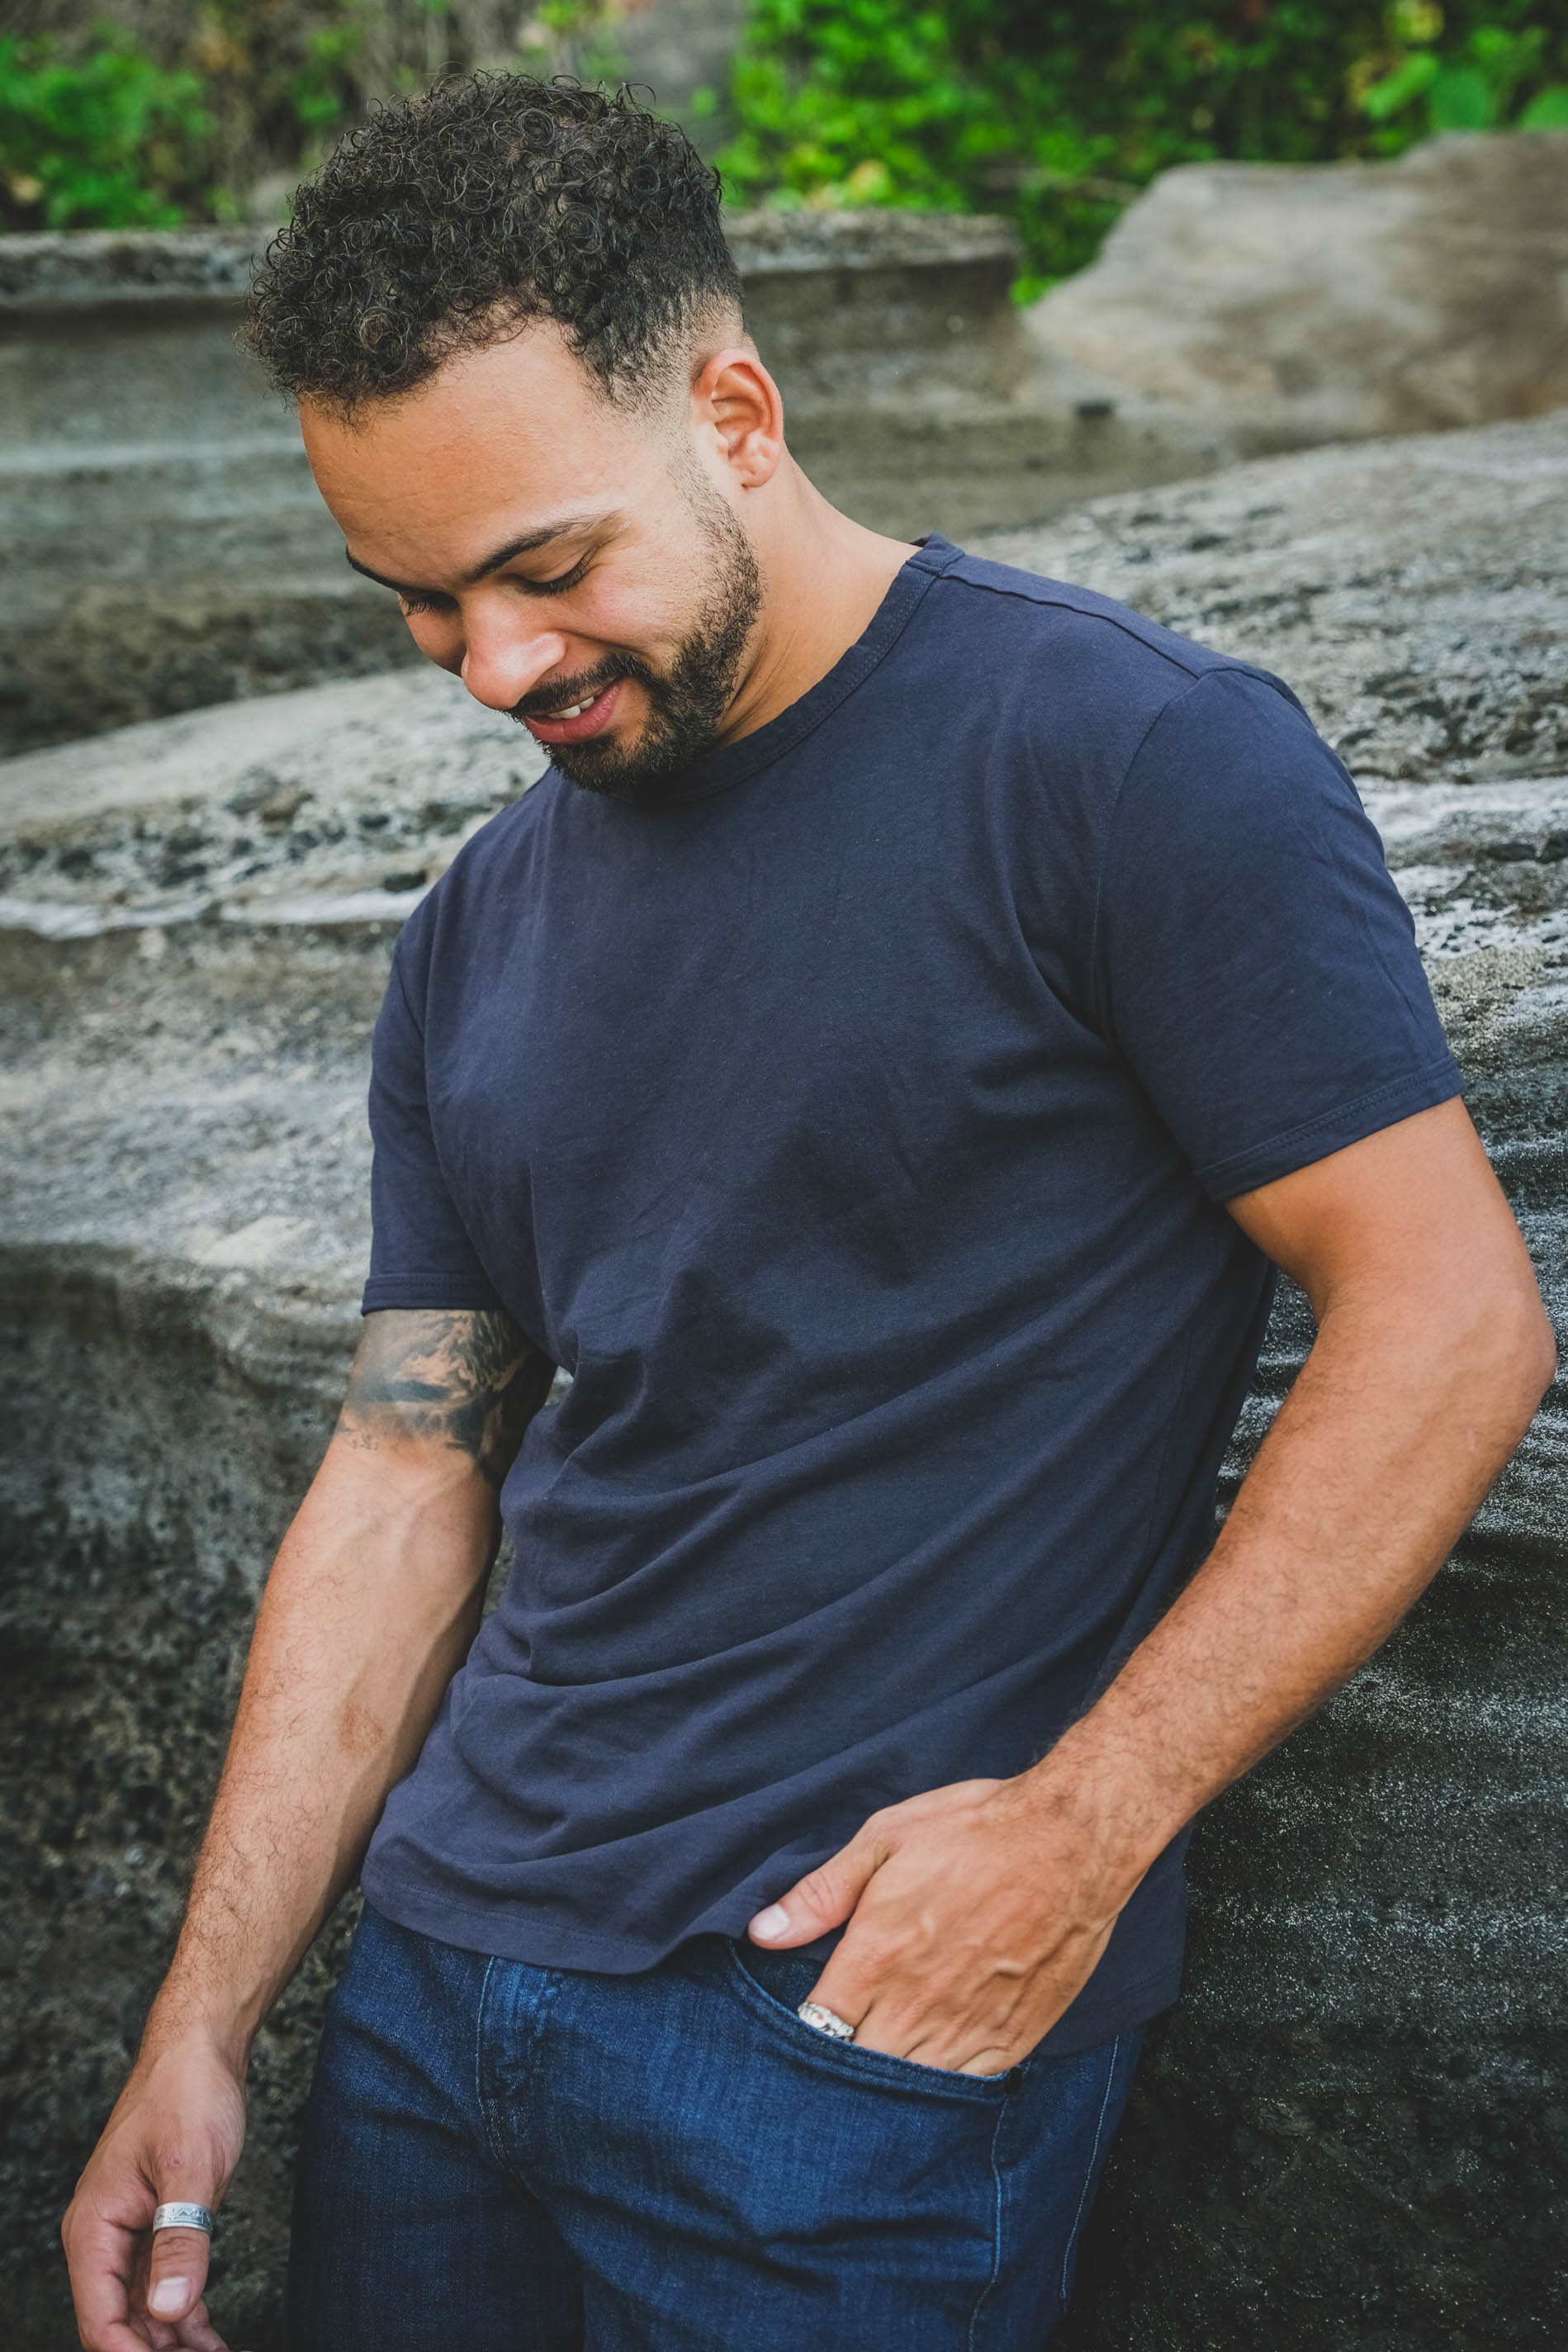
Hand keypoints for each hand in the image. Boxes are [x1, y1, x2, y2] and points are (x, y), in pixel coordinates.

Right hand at [62, 2032, 246, 2350]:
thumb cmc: (187, 2092)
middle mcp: (102, 2236)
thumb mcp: (190, 2167)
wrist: (200, 2047)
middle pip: (119, 2322)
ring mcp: (128, 2232)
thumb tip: (171, 2310)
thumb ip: (180, 2240)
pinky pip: (161, 2284)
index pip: (100, 2319)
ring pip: (142, 2309)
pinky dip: (183, 2314)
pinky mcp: (156, 2224)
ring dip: (172, 2341)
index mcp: (94, 2227)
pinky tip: (208, 2338)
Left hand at [747, 1775, 1128, 2075]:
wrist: (1072, 1841)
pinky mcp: (1013, 2039)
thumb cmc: (975, 1831)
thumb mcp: (886, 1839)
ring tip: (881, 2062)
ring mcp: (968, 2029)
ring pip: (910, 2088)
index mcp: (876, 1957)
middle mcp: (917, 2006)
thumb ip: (822, 1893)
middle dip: (841, 2065)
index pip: (816, 2029)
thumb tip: (762, 1933)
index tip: (803, 2025)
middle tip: (838, 2047)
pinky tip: (933, 2062)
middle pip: (858, 2070)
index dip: (803, 2034)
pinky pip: (964, 2087)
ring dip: (890, 2080)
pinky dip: (943, 2084)